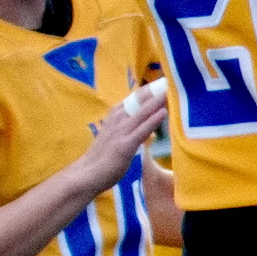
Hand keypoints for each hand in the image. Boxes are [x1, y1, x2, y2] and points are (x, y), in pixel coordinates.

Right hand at [73, 80, 169, 201]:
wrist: (86, 174)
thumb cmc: (102, 159)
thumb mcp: (116, 138)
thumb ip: (130, 131)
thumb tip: (150, 130)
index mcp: (114, 117)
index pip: (133, 99)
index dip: (148, 91)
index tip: (162, 83)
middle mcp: (117, 120)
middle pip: (138, 101)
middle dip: (154, 91)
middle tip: (169, 80)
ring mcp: (120, 132)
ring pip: (142, 112)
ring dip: (156, 101)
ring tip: (170, 91)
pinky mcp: (124, 145)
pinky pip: (142, 129)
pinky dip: (153, 119)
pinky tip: (164, 112)